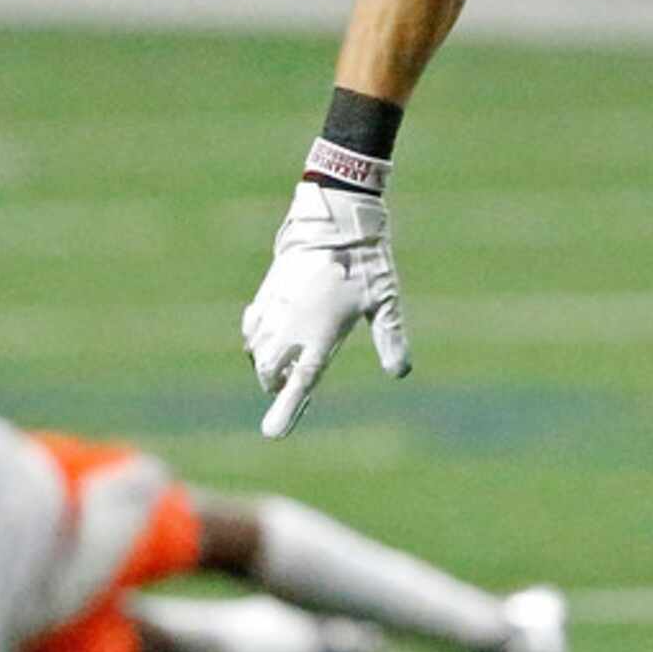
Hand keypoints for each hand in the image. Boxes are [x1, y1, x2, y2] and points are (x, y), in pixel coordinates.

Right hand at [242, 180, 409, 439]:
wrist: (333, 217)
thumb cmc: (365, 260)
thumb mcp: (386, 300)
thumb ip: (391, 337)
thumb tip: (400, 372)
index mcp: (321, 334)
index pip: (300, 383)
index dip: (287, 410)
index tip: (272, 434)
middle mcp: (292, 326)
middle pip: (271, 371)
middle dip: (275, 385)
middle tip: (286, 389)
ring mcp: (275, 308)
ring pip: (258, 351)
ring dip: (266, 364)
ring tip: (281, 365)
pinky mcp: (266, 291)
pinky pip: (252, 326)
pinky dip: (256, 340)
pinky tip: (267, 337)